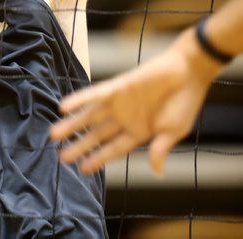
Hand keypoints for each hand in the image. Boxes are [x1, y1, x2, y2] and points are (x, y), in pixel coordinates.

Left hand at [49, 32, 216, 175]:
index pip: (113, 149)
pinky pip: (94, 94)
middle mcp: (125, 117)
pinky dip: (78, 100)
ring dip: (72, 124)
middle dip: (79, 145)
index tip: (82, 169)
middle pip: (96, 135)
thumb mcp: (174, 131)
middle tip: (60, 157)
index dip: (98, 158)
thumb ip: (160, 149)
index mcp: (140, 132)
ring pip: (90, 116)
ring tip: (53, 134)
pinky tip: (63, 107)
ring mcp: (120, 102)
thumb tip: (157, 172)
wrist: (189, 71)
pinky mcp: (118, 86)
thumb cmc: (185, 101)